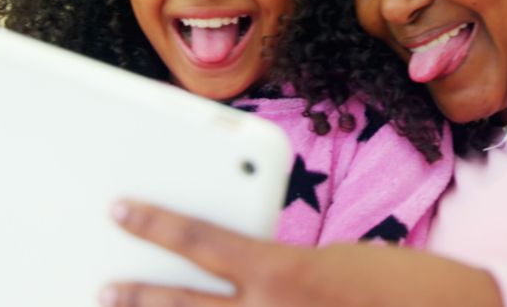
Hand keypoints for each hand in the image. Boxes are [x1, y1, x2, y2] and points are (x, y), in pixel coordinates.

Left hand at [102, 200, 502, 306]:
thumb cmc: (401, 284)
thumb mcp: (331, 262)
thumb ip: (278, 270)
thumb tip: (240, 277)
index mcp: (283, 270)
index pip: (201, 240)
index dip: (155, 224)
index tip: (122, 209)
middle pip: (181, 306)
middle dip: (138, 296)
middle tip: (104, 285)